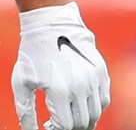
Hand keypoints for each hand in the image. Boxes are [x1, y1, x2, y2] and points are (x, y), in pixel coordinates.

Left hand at [11, 3, 110, 129]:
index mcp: (60, 91)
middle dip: (72, 128)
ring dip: (86, 120)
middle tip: (58, 124)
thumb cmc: (32, 55)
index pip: (66, 126)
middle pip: (84, 122)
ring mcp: (94, 78)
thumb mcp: (21, 84)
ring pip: (97, 112)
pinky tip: (82, 105)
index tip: (47, 126)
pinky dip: (96, 107)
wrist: (52, 26)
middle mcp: (81, 86)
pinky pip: (104, 97)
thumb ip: (26, 112)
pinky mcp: (101, 70)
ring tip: (72, 117)